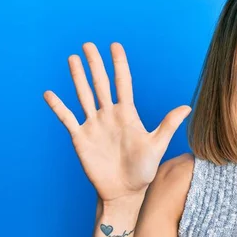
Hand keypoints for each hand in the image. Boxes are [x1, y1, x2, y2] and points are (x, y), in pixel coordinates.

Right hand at [43, 42, 191, 202]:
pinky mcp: (80, 138)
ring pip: (84, 96)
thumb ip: (168, 124)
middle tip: (88, 44)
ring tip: (72, 59)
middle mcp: (109, 115)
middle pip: (100, 84)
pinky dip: (58, 107)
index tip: (115, 45)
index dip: (119, 64)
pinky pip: (67, 119)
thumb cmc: (144, 170)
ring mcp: (94, 125)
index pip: (122, 83)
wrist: (125, 191)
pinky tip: (49, 93)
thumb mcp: (157, 145)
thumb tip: (187, 106)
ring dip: (77, 78)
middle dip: (95, 64)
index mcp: (128, 114)